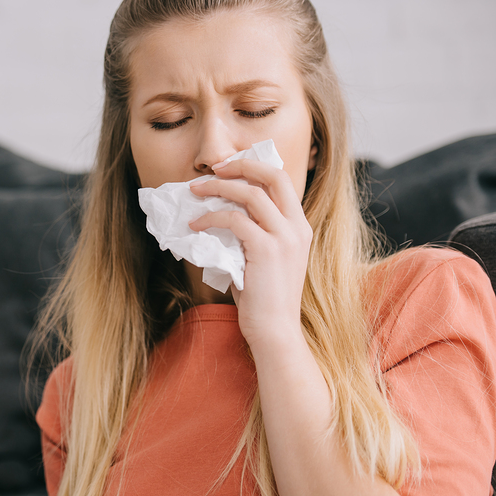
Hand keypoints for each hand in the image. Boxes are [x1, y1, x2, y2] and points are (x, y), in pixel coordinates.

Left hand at [188, 158, 311, 347]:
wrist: (274, 330)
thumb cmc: (263, 299)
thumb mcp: (262, 259)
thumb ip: (253, 234)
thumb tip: (220, 213)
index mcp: (300, 227)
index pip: (282, 181)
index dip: (254, 167)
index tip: (228, 168)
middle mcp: (297, 227)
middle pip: (273, 176)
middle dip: (240, 165)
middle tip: (213, 169)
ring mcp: (284, 238)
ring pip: (250, 194)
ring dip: (217, 188)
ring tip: (195, 192)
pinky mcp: (265, 250)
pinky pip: (234, 220)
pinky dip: (210, 218)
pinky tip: (195, 226)